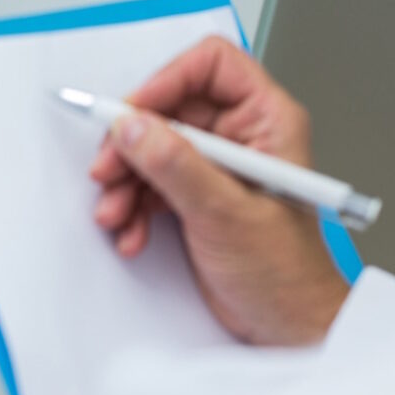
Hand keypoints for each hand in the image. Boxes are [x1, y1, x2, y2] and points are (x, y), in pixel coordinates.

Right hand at [89, 36, 348, 344]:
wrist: (285, 327)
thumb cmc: (285, 273)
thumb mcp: (225, 213)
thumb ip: (175, 165)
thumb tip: (133, 126)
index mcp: (267, 121)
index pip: (210, 66)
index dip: (166, 82)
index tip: (131, 114)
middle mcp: (241, 136)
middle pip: (169, 109)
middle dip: (132, 144)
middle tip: (108, 171)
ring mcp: (215, 167)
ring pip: (152, 148)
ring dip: (126, 182)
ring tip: (116, 214)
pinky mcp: (194, 197)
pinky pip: (149, 183)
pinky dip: (133, 206)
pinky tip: (132, 233)